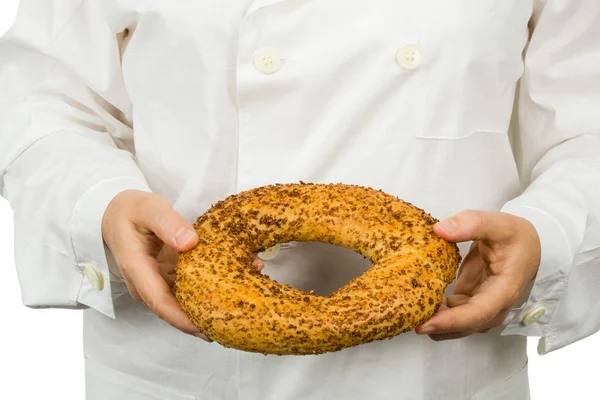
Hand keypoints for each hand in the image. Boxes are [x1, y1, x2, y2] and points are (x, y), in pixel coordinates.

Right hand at [102, 190, 264, 340]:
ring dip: (210, 302)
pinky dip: (209, 285)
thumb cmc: (131, 210)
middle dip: (204, 316)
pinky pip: (188, 287)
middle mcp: (147, 283)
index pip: (161, 303)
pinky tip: (235, 277)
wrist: (116, 213)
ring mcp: (158, 282)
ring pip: (184, 300)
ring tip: (243, 298)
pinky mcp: (168, 277)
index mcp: (138, 269)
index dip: (184, 320)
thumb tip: (190, 242)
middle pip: (175, 310)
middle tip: (235, 319)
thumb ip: (167, 223)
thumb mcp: (148, 208)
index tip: (208, 328)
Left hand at [415, 210, 540, 339]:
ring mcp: (482, 307)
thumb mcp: (499, 224)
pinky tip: (418, 299)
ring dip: (433, 320)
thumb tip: (440, 229)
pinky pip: (451, 313)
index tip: (424, 324)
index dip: (450, 322)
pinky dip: (435, 310)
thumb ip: (472, 224)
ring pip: (456, 324)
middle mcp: (493, 307)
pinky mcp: (470, 301)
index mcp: (503, 291)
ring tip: (408, 308)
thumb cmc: (517, 238)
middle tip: (405, 316)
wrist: (529, 245)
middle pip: (463, 326)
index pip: (476, 314)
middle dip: (435, 325)